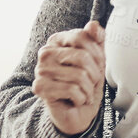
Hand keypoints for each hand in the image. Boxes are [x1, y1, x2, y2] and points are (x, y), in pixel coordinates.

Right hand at [33, 20, 106, 136]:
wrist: (76, 112)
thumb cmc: (85, 83)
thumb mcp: (97, 59)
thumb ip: (97, 39)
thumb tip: (93, 25)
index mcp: (57, 40)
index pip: (82, 36)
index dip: (97, 54)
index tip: (97, 66)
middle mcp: (45, 52)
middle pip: (82, 57)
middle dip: (94, 74)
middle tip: (91, 83)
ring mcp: (40, 70)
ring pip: (79, 75)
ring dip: (88, 89)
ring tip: (84, 93)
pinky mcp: (39, 87)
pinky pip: (72, 90)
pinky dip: (81, 98)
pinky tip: (76, 100)